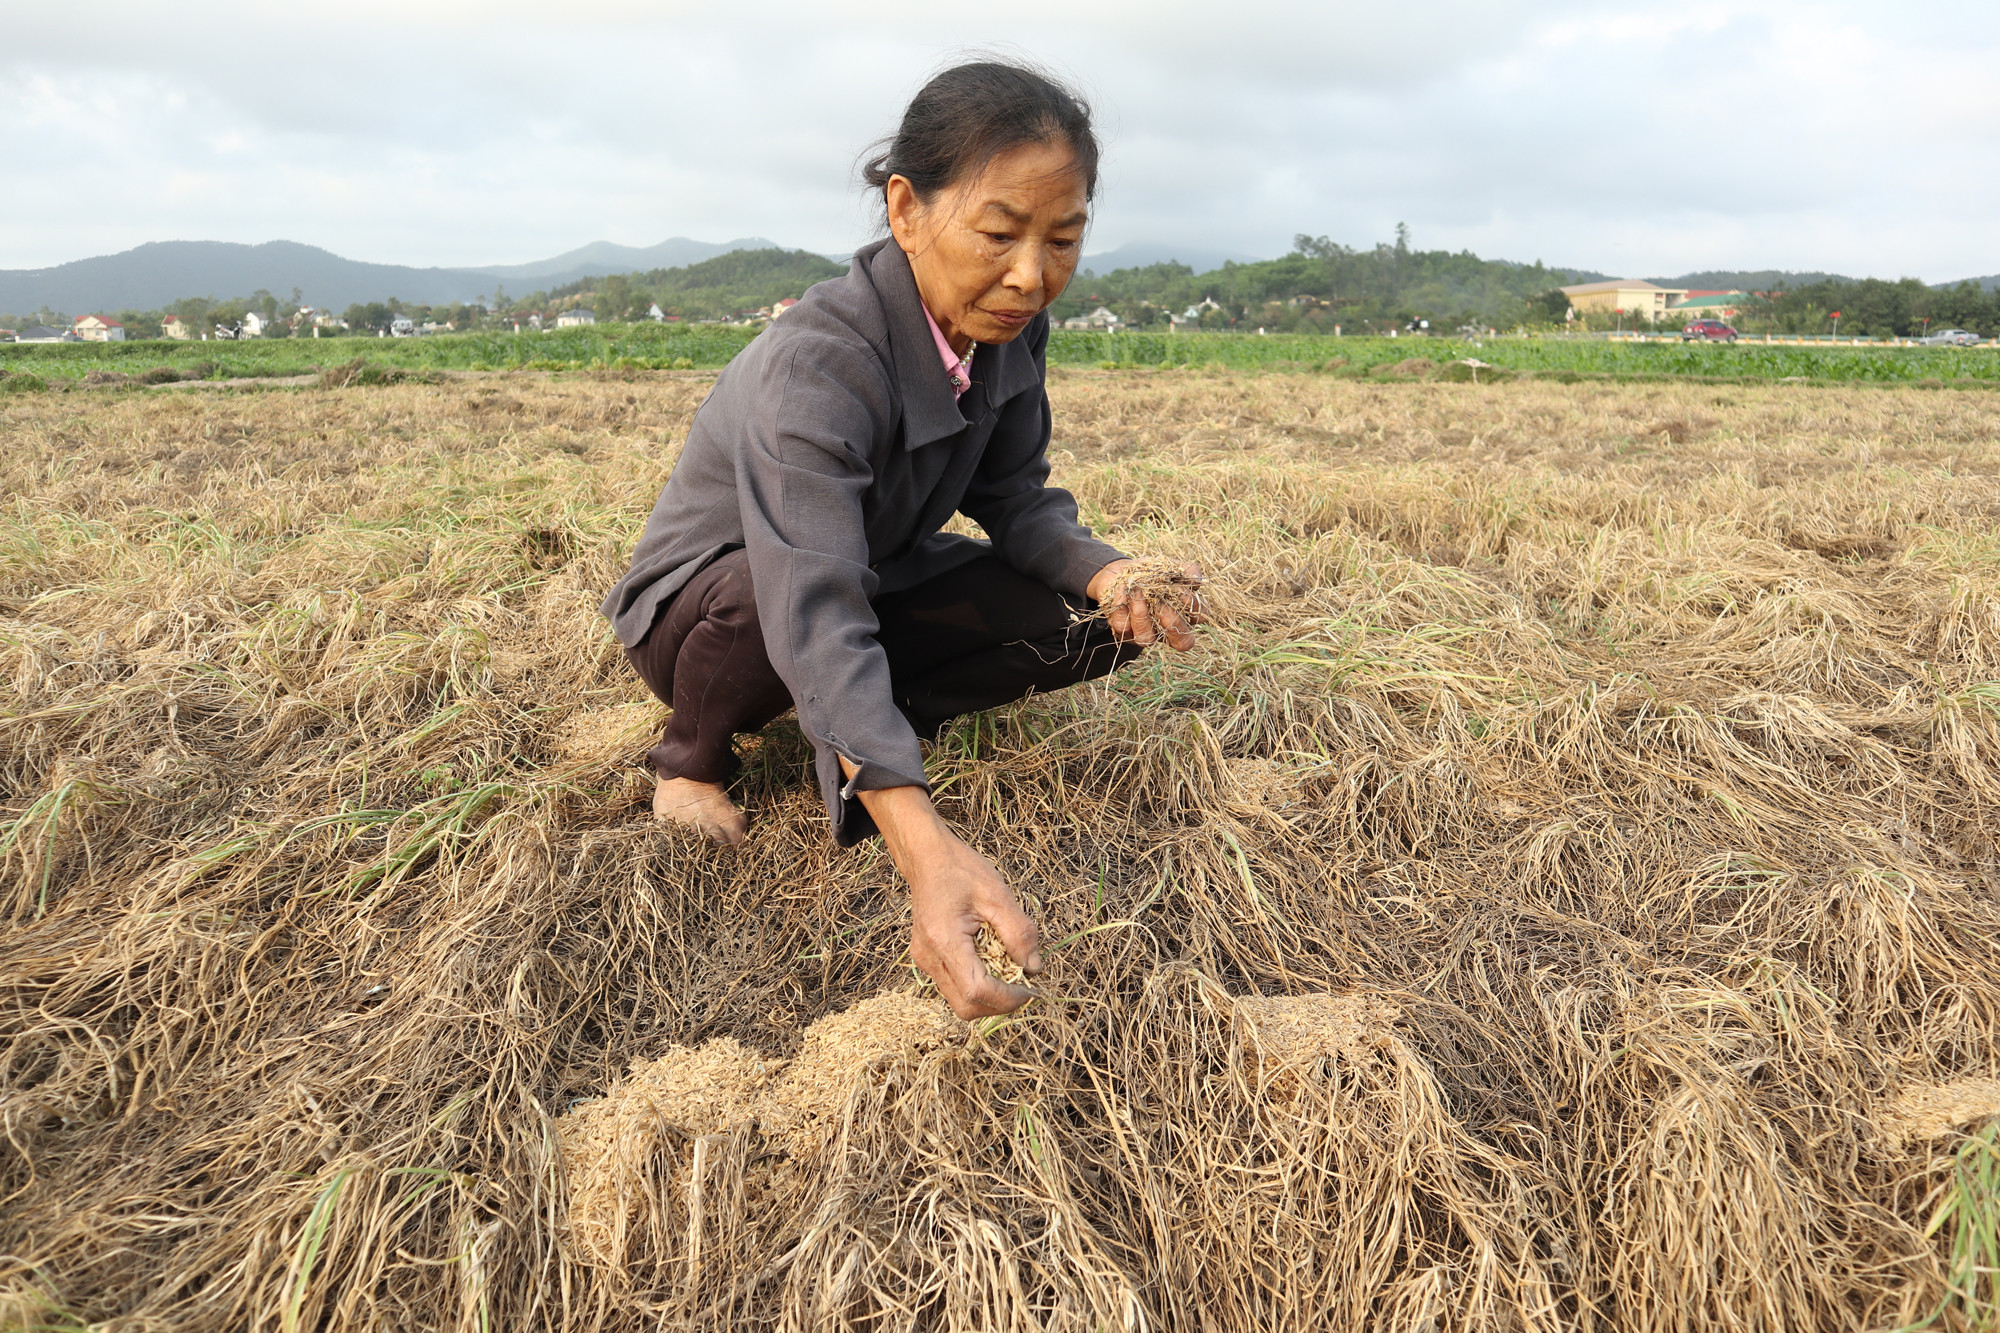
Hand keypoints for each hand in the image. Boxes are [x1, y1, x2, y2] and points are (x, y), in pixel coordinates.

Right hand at [844, 766, 1041, 1018]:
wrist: (927, 857)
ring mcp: (924, 961)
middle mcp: (928, 958)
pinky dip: (978, 984)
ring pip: (960, 1001)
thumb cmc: (960, 870)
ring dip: (990, 995)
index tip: (1031, 988)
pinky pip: (955, 986)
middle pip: (966, 1007)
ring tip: (1009, 968)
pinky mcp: (927, 960)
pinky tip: (992, 961)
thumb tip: (1034, 968)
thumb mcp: (998, 894)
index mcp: (943, 940)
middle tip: (1024, 984)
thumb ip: (1019, 933)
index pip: (976, 991)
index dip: (1007, 998)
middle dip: (999, 1004)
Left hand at [1086, 559, 1202, 649]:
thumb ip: (1187, 570)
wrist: (1122, 572)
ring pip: (1146, 638)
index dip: (1193, 608)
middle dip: (1173, 624)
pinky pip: (1122, 625)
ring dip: (1141, 614)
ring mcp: (1145, 633)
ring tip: (1137, 591)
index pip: (1199, 618)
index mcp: (1185, 614)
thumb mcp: (1170, 567)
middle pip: (1182, 642)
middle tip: (1161, 604)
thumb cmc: (1151, 573)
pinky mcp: (1123, 631)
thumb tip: (1196, 580)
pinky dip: (1121, 605)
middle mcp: (1167, 630)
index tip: (1180, 590)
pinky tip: (1123, 589)